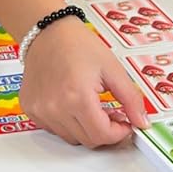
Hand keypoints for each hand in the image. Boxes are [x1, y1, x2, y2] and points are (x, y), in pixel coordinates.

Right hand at [19, 18, 148, 147]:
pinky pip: (55, 129)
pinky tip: (73, 104)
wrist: (48, 31)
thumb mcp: (113, 68)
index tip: (125, 123)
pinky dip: (68, 123)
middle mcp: (55, 108)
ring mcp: (40, 110)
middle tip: (112, 113)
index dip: (119, 133)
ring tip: (92, 106)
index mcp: (77, 97)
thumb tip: (142, 122)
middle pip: (88, 140)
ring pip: (72, 138)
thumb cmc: (77, 44)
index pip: (102, 135)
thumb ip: (131, 98)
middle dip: (105, 131)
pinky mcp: (31, 109)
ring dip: (86, 128)